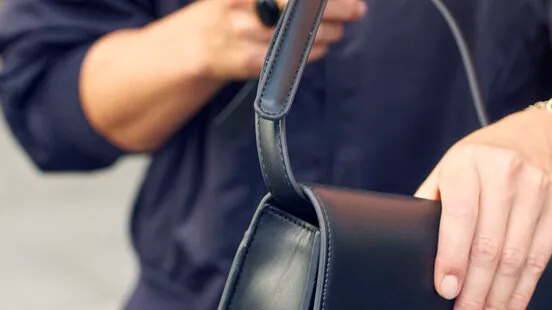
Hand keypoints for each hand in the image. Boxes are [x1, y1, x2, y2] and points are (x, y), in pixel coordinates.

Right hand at [193, 0, 365, 81]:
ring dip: (327, 32)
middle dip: (336, 7)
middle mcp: (245, 6)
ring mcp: (246, 34)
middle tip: (357, 9)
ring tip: (337, 29)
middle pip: (301, 6)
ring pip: (301, 34)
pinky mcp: (249, 61)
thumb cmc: (228, 11)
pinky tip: (320, 46)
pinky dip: (312, 52)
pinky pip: (291, 58)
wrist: (194, 45)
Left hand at [415, 106, 551, 309]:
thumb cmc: (481, 164)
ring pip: (515, 259)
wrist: (542, 139)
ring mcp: (537, 191)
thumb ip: (431, 207)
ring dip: (497, 305)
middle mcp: (506, 174)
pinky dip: (521, 294)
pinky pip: (539, 260)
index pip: (460, 217)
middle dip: (475, 297)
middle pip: (489, 247)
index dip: (453, 257)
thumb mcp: (449, 171)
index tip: (445, 291)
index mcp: (468, 164)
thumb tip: (405, 255)